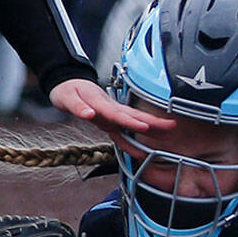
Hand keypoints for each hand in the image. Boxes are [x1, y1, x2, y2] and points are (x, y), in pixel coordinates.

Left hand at [49, 78, 171, 135]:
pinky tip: (141, 152)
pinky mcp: (109, 119)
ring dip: (151, 128)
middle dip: (153, 122)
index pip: (118, 113)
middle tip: (170, 127)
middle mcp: (110, 107)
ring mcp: (112, 113)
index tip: (144, 126)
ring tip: (168, 134)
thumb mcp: (67, 98)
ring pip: (134, 120)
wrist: (66, 83)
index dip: (131, 120)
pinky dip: (132, 141)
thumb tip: (89, 114)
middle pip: (134, 115)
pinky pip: (123, 131)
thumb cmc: (67, 91)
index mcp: (100, 103)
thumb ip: (78, 107)